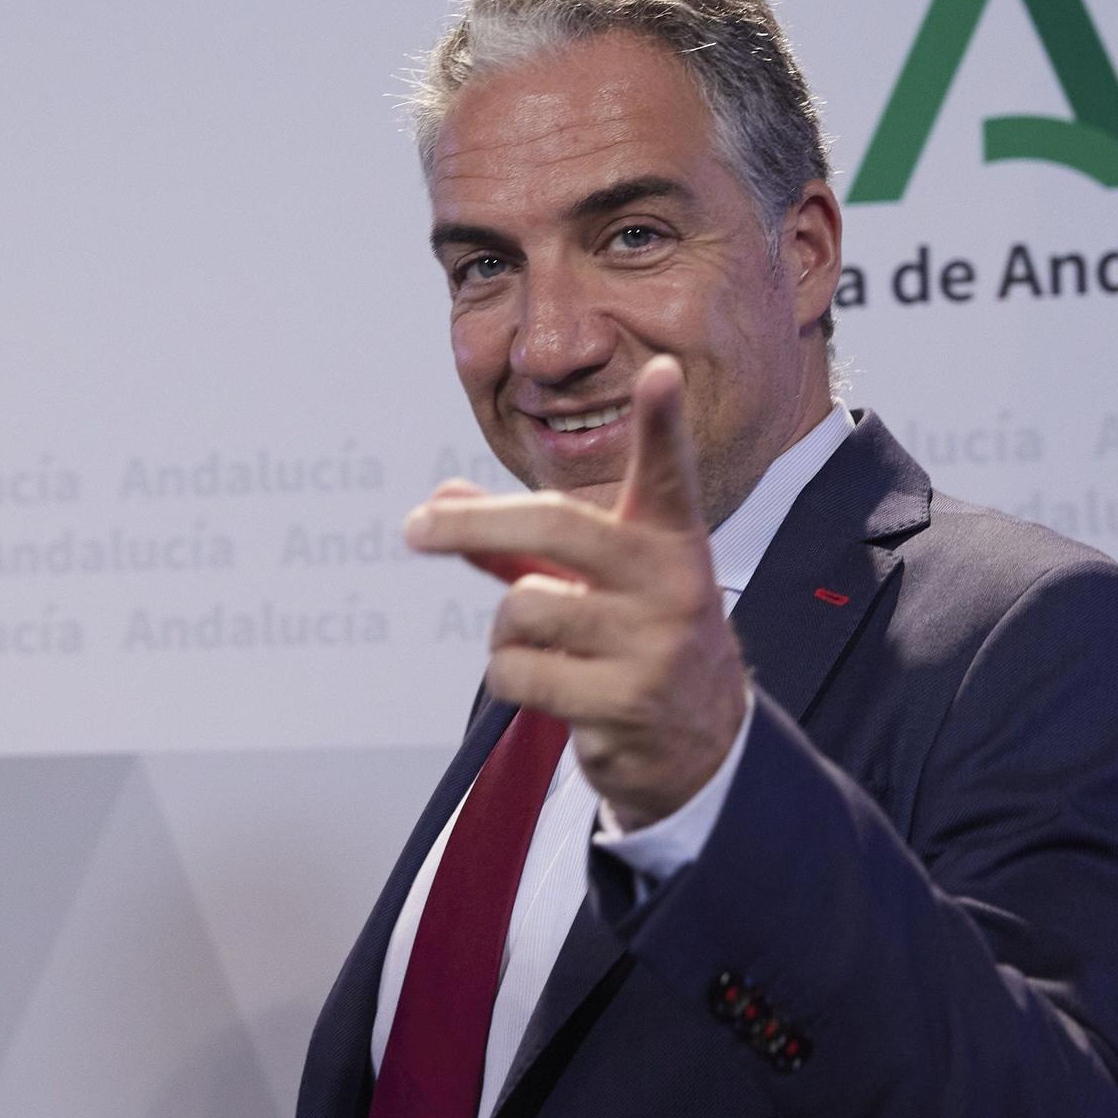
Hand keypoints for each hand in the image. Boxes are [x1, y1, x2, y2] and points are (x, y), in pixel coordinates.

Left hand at [405, 355, 747, 828]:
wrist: (700, 746)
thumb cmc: (633, 640)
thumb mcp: (594, 582)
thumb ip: (519, 542)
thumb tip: (437, 499)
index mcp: (670, 541)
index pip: (668, 472)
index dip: (663, 421)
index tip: (660, 371)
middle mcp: (673, 583)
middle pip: (557, 526)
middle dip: (474, 525)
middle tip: (417, 527)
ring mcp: (654, 644)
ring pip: (522, 607)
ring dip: (506, 630)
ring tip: (546, 647)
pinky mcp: (626, 702)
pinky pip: (517, 671)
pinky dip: (510, 676)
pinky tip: (553, 688)